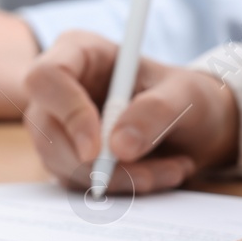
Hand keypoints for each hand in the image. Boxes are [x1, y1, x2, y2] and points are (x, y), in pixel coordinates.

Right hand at [23, 31, 239, 192]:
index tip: (99, 149)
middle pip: (46, 129)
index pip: (46, 78)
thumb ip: (156, 111)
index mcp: (77, 52)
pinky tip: (161, 175)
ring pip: (63, 163)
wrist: (195, 126)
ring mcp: (59, 126)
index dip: (67, 112)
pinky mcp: (68, 159)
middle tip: (151, 174)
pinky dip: (122, 188)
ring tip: (172, 170)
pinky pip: (80, 183)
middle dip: (97, 162)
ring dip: (119, 179)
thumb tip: (118, 147)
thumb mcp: (185, 94)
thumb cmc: (185, 95)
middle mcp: (58, 89)